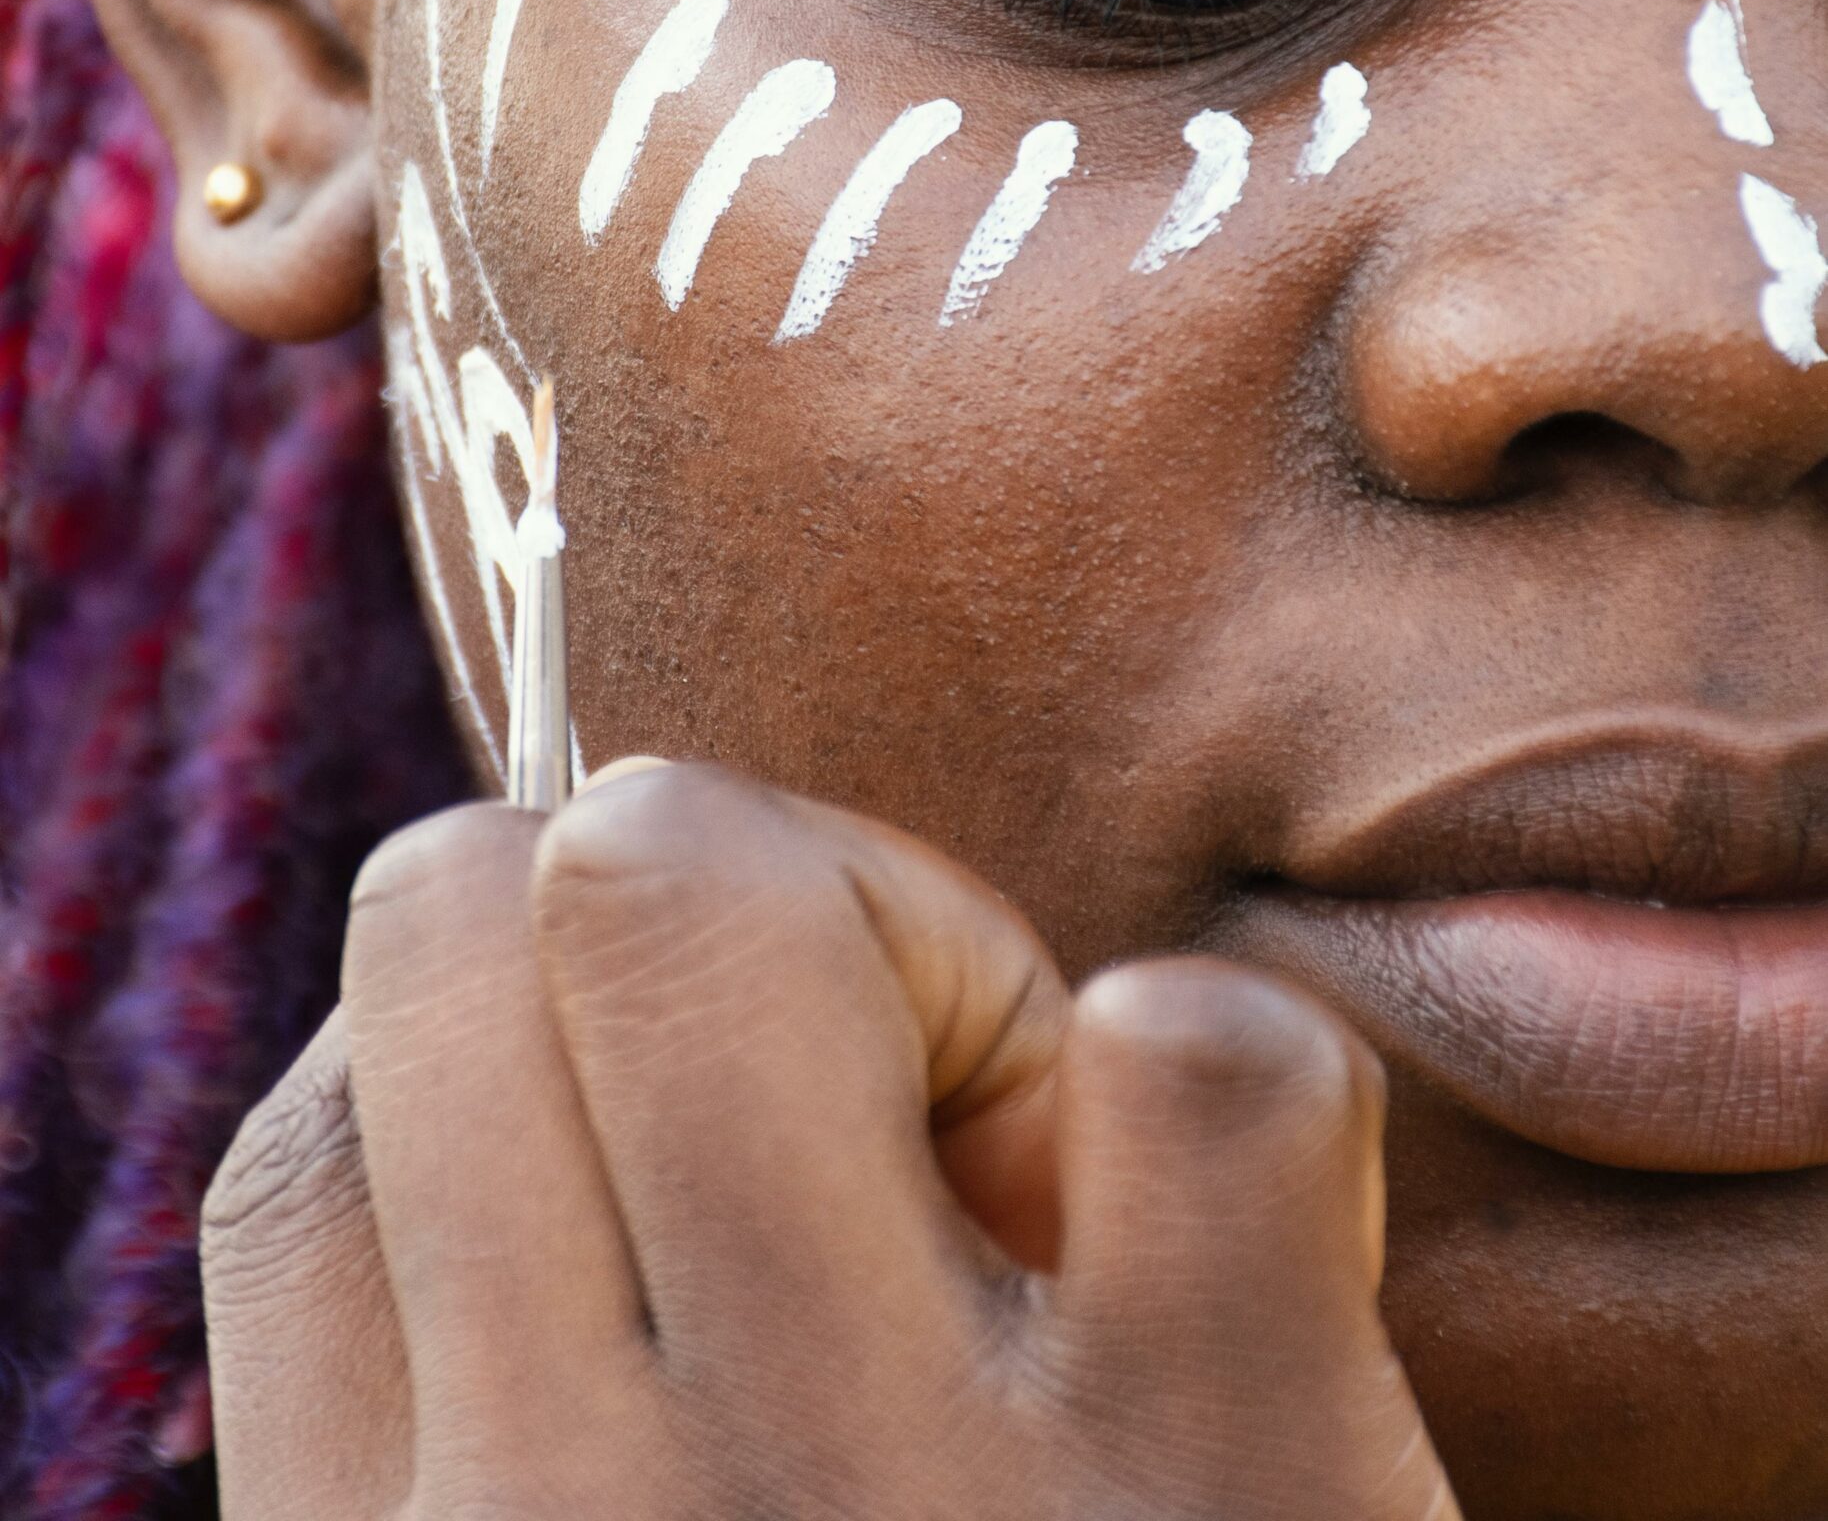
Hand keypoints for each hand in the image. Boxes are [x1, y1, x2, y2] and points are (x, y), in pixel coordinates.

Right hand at [202, 763, 1458, 1519]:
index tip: (682, 1190)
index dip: (518, 1079)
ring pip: (696, 874)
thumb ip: (546, 1405)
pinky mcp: (1239, 1473)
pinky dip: (1222, 1094)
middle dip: (678, 914)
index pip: (314, 1134)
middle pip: (473, 907)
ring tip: (1028, 1159)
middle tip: (868, 1108)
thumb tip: (588, 980)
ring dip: (904, 936)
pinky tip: (1239, 1266)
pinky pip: (1188, 1065)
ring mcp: (887, 1495)